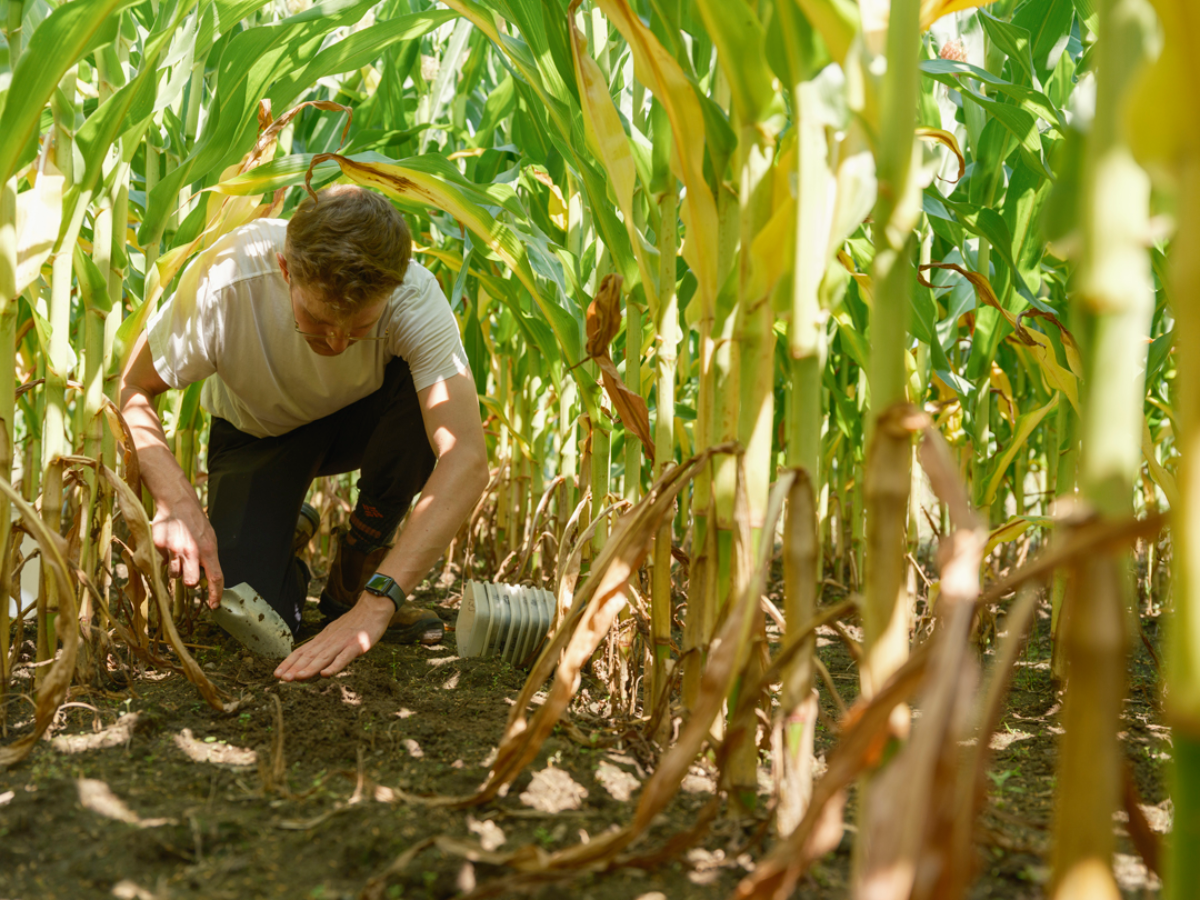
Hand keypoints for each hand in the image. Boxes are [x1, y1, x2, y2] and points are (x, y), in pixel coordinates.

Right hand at [151, 503, 223, 608]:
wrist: (177, 503)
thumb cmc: (196, 522)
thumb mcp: (209, 539)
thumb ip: (208, 558)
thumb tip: (207, 577)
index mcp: (207, 550)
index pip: (215, 577)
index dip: (216, 594)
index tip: (214, 605)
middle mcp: (190, 552)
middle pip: (191, 583)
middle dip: (190, 581)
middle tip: (189, 570)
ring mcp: (173, 550)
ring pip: (174, 575)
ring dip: (177, 569)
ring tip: (178, 552)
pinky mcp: (159, 547)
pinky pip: (163, 562)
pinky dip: (166, 557)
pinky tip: (170, 544)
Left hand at [274, 594, 393, 680]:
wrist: (373, 607)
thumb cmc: (355, 623)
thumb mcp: (336, 633)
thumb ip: (325, 647)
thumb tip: (312, 661)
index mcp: (324, 639)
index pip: (303, 652)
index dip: (289, 663)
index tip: (277, 674)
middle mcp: (330, 640)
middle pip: (310, 655)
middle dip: (295, 667)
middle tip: (282, 679)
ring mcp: (343, 642)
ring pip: (324, 657)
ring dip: (310, 668)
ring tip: (298, 678)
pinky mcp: (357, 644)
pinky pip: (345, 656)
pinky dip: (335, 665)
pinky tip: (326, 674)